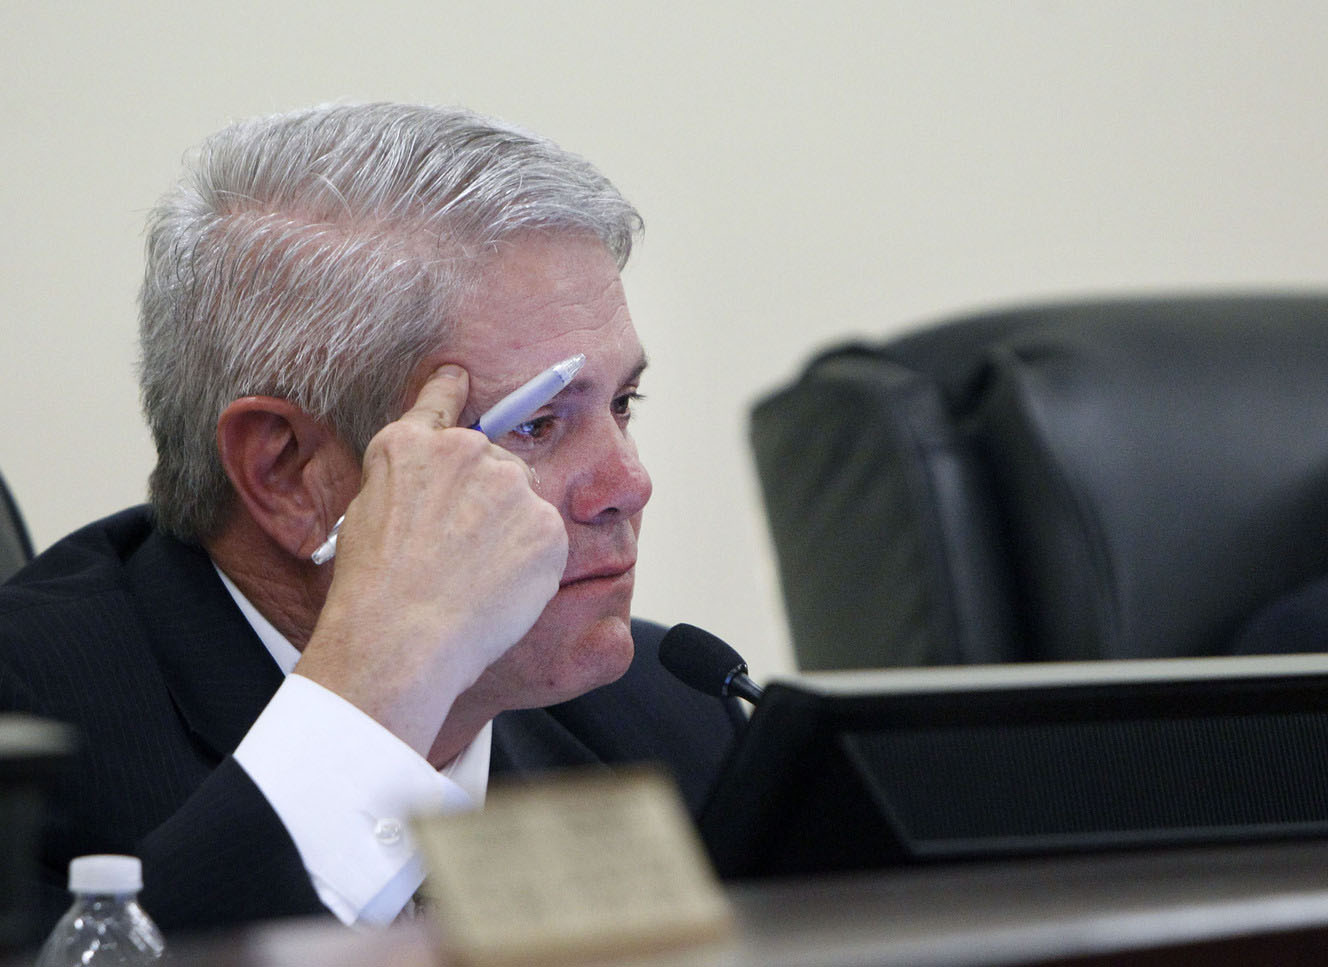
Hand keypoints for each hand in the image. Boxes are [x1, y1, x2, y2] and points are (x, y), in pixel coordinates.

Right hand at [293, 364, 567, 755]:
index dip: (452, 387)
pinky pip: (547, 540)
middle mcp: (465, 451)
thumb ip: (410, 485)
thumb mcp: (368, 515)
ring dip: (512, 533)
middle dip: (491, 502)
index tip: (462, 376)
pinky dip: (532, 564)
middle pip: (500, 464)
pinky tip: (498, 591)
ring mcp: (510, 484)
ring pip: (526, 503)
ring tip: (475, 578)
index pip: (441, 397)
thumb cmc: (373, 590)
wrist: (399, 638)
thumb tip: (436, 493)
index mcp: (411, 445)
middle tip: (463, 553)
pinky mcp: (546, 522)